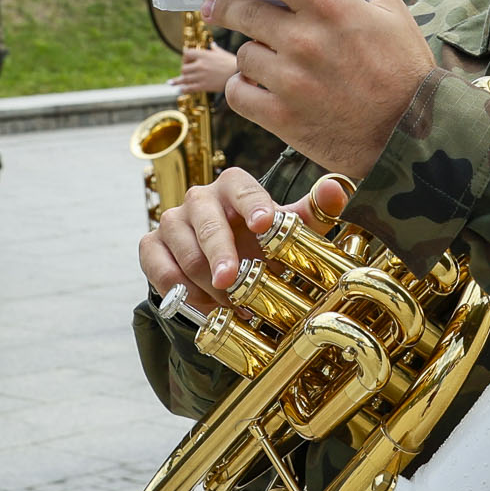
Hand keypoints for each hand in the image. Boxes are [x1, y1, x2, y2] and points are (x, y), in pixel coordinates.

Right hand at [139, 166, 349, 298]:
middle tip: (232, 280)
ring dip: (207, 281)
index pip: (242, 187)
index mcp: (234, 186)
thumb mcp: (288, 231)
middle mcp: (199, 198)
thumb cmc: (259, 243)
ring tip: (230, 303)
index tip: (263, 223)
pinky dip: (179, 289)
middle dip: (221, 253)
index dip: (252, 204)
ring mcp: (172, 221)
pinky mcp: (152, 245)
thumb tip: (337, 190)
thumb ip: (313, 212)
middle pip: (207, 221)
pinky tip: (201, 304)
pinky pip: (158, 267)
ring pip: (184, 250)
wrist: (224, 266)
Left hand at [175, 45, 240, 95]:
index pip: (186, 53)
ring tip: (170, 83)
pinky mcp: (203, 85)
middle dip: (183, 70)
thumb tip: (213, 45)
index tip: (186, 60)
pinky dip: (183, 89)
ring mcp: (201, 76)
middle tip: (184, 73)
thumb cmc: (232, 63)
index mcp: (204, 55)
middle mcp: (200, 64)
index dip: (185, 57)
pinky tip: (179, 90)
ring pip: (184, 78)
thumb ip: (215, 49)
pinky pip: (189, 88)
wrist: (238, 74)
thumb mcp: (222, 53)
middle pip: (183, 68)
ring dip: (178, 81)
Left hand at [201, 0, 435, 178]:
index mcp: (331, 8)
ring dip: (250, 52)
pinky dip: (245, 87)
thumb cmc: (405, 70)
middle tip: (212, 3)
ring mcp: (290, 81)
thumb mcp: (392, 14)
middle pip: (242, 10)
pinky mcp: (281, 117)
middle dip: (221, 4)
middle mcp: (304, 40)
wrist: (411, 137)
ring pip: (243, 53)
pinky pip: (239, 93)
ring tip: (263, 57)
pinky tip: (258, 86)